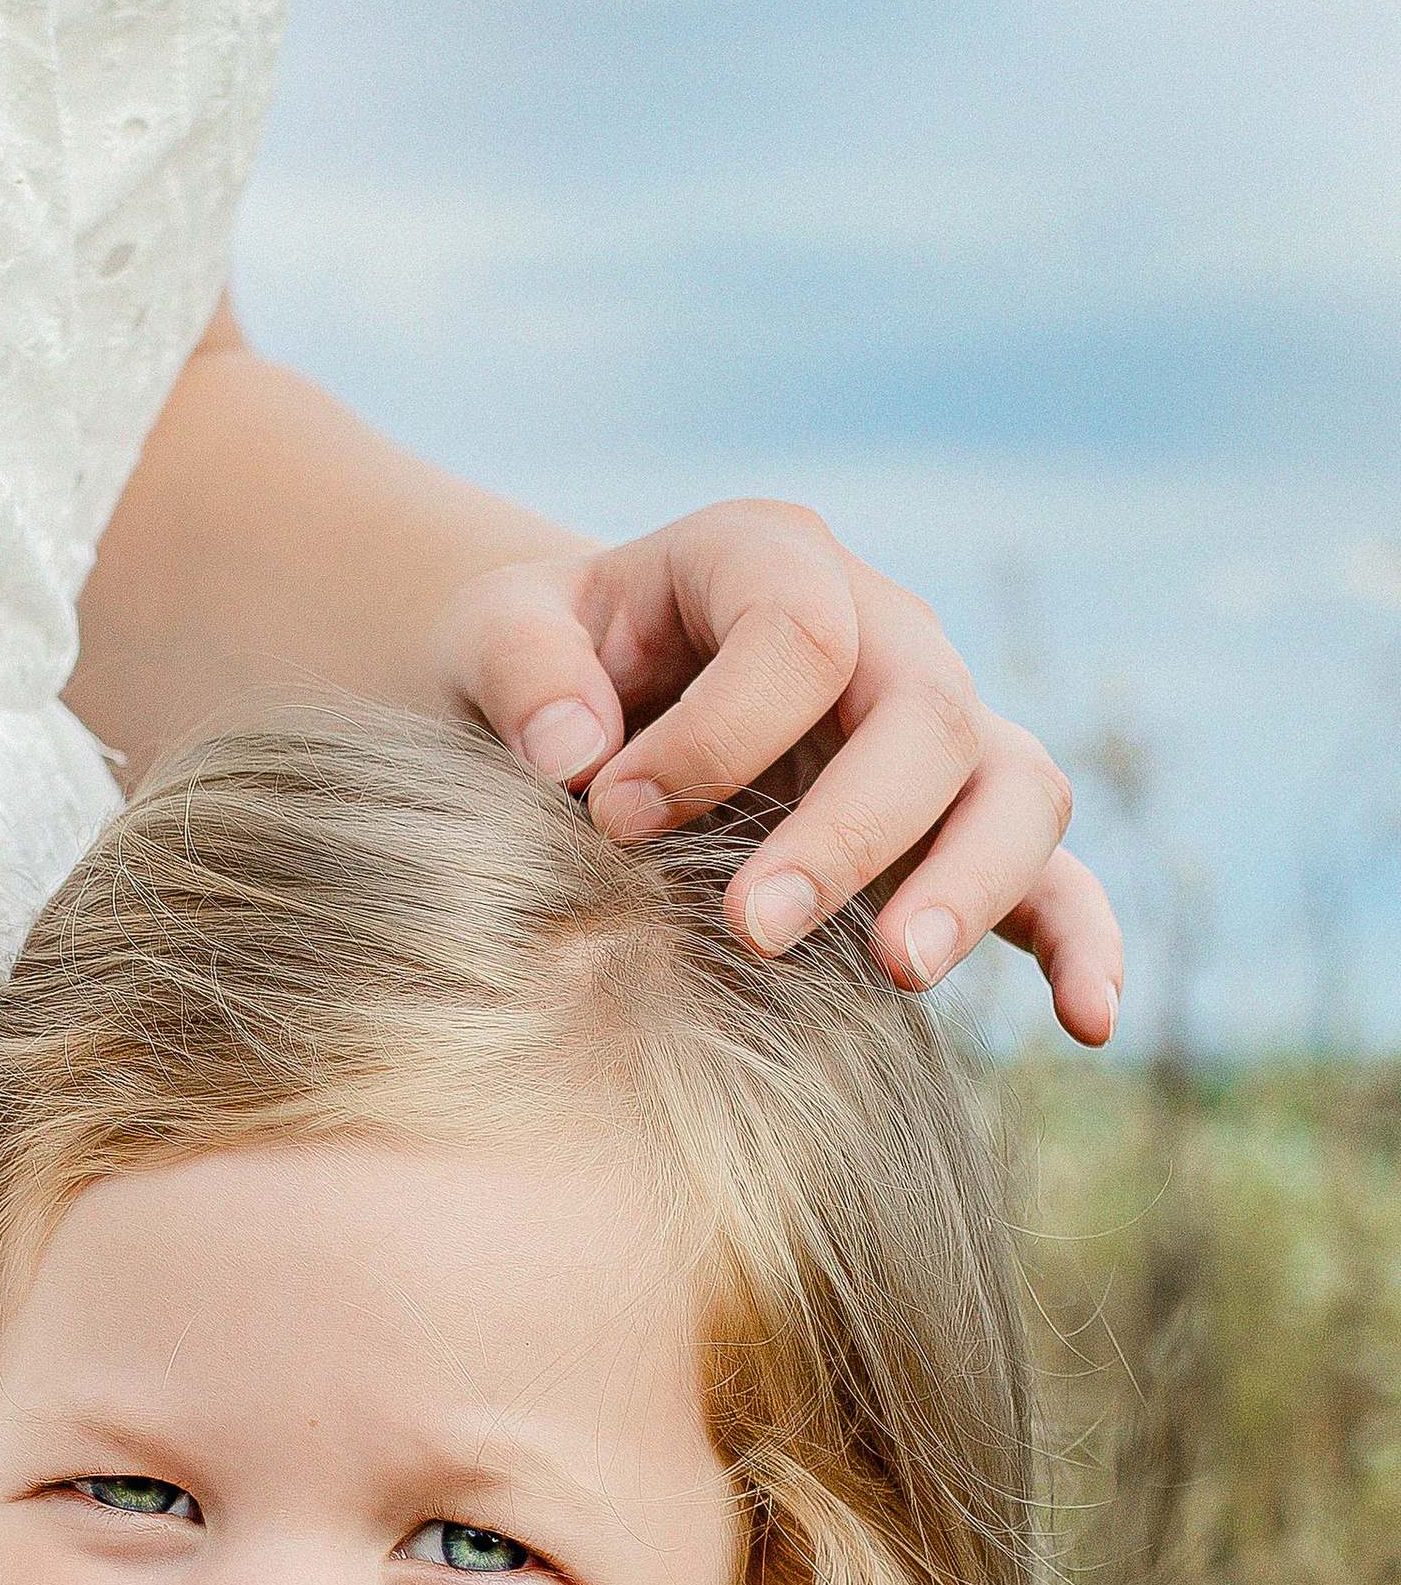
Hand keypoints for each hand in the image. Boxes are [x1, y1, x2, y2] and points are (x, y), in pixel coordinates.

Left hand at [432, 501, 1122, 1045]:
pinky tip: (1085, 1023)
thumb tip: (575, 750)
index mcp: (773, 561)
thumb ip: (522, 669)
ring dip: (966, 885)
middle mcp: (882, 635)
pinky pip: (1054, 878)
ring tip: (893, 971)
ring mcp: (935, 731)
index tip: (610, 814)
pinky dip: (1081, 943)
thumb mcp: (497, 638)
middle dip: (845, 833)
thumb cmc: (544, 669)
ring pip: (1015, 789)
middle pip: (927, 715)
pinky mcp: (954, 829)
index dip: (712, 735)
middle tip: (748, 932)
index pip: (800, 629)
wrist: (579, 707)